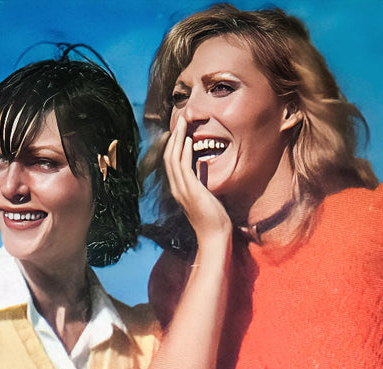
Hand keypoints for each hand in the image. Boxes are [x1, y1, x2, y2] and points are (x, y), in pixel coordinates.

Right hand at [163, 115, 231, 244]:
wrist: (213, 236)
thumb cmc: (212, 219)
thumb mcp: (205, 196)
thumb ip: (200, 182)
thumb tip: (202, 167)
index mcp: (179, 189)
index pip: (171, 162)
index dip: (173, 145)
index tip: (180, 131)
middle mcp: (177, 188)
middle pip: (169, 157)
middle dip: (173, 137)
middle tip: (179, 120)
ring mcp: (182, 190)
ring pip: (173, 159)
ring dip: (177, 139)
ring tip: (182, 123)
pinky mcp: (191, 191)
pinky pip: (183, 167)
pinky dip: (184, 152)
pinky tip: (188, 141)